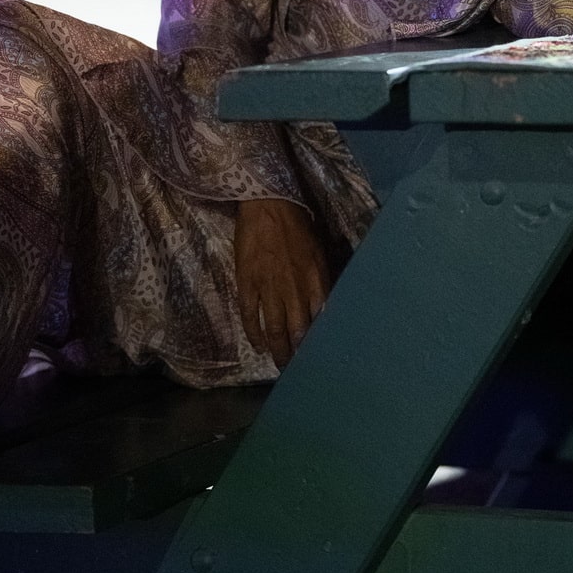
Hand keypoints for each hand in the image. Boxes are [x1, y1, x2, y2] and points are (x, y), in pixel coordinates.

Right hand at [234, 198, 329, 368]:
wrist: (268, 204)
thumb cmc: (297, 224)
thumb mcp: (319, 251)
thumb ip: (322, 279)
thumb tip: (325, 304)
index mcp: (315, 279)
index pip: (320, 319)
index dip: (319, 340)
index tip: (320, 354)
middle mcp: (294, 289)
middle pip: (297, 331)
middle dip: (298, 353)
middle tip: (297, 369)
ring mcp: (269, 287)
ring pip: (274, 328)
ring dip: (277, 349)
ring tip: (279, 364)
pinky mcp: (247, 282)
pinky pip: (251, 315)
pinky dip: (254, 333)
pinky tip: (257, 344)